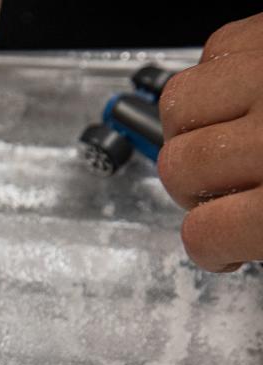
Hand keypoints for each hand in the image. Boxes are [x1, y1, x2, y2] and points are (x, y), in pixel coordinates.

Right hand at [158, 12, 262, 272]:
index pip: (205, 233)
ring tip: (232, 137)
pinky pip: (211, 53)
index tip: (223, 247)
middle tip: (232, 191)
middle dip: (198, 188)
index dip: (210, 249)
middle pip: (179, 168)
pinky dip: (220, 79)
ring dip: (195, 128)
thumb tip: (236, 236)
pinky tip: (249, 96)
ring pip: (178, 105)